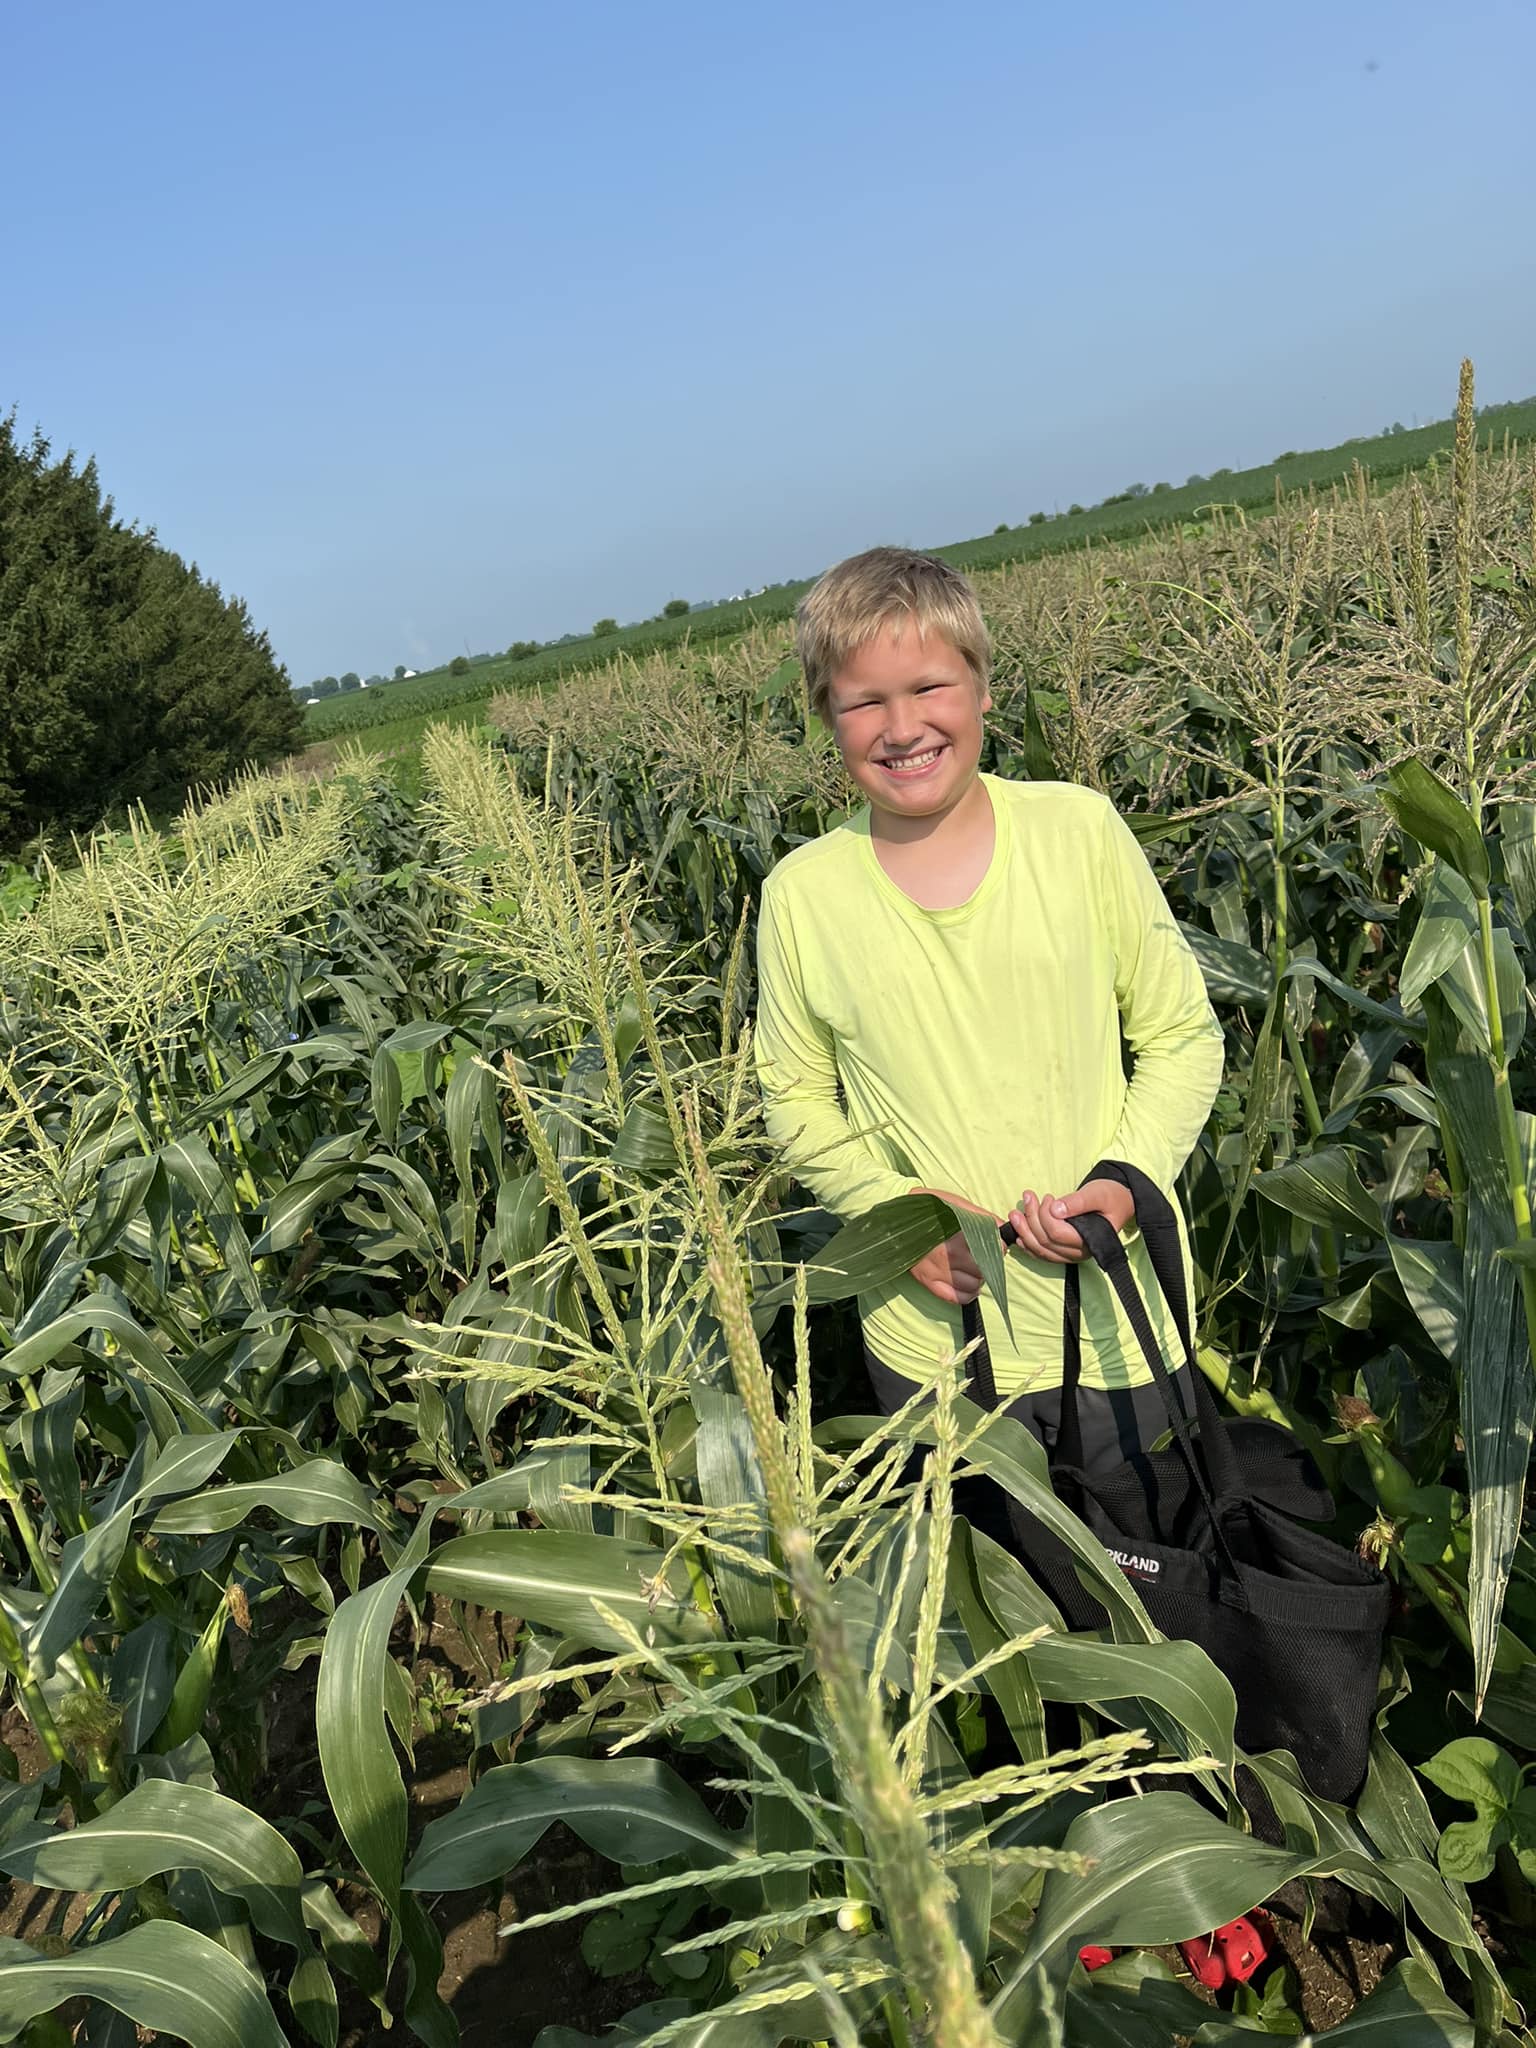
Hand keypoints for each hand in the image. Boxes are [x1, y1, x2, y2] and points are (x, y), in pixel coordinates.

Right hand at [907, 1187, 994, 1304]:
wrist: (894, 1222)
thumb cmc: (925, 1210)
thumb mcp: (952, 1204)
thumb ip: (978, 1215)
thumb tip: (1001, 1225)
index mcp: (957, 1236)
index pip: (993, 1250)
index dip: (997, 1247)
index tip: (995, 1245)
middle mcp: (949, 1257)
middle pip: (985, 1270)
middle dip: (989, 1264)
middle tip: (983, 1257)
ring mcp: (938, 1273)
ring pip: (974, 1286)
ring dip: (978, 1279)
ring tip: (973, 1269)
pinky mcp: (929, 1283)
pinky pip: (957, 1298)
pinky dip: (967, 1294)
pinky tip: (968, 1285)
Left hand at [1008, 1178, 1135, 1264]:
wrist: (1119, 1203)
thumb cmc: (1111, 1197)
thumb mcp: (1097, 1194)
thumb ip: (1077, 1202)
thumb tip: (1055, 1209)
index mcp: (1090, 1240)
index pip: (1057, 1234)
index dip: (1045, 1215)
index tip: (1048, 1197)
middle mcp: (1080, 1252)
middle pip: (1045, 1242)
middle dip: (1030, 1219)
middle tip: (1026, 1197)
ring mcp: (1071, 1254)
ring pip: (1041, 1250)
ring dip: (1024, 1232)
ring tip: (1015, 1213)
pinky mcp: (1065, 1252)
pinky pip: (1043, 1254)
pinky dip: (1028, 1245)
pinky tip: (1018, 1234)